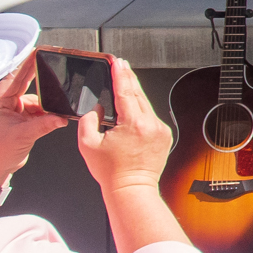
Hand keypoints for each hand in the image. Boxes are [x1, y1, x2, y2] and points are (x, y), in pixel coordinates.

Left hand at [0, 53, 72, 187]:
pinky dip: (45, 114)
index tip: (38, 52)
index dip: (27, 65)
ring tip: (54, 112)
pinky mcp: (19, 119)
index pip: (14, 77)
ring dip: (44, 105)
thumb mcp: (22, 136)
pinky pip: (36, 110)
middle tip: (54, 70)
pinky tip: (53, 117)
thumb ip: (43, 125)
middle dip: (40, 80)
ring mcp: (11, 110)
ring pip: (33, 99)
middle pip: (24, 84)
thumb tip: (61, 117)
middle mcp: (3, 103)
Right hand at [76, 57, 172, 197]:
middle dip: (128, 78)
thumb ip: (88, 121)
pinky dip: (141, 112)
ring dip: (134, 95)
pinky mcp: (164, 136)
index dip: (120, 74)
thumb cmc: (112, 173)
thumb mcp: (88, 144)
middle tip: (121, 65)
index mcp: (133, 124)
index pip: (125, 91)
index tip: (117, 62)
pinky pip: (151, 117)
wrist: (131, 190)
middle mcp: (151, 124)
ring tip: (124, 83)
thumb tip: (96, 108)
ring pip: (146, 105)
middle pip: (138, 94)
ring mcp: (160, 130)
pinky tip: (132, 110)